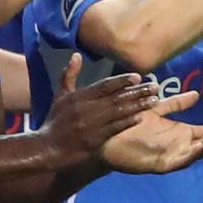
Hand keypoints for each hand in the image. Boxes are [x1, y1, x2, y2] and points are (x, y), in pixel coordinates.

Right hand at [38, 54, 160, 164]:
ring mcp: (91, 125)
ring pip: (118, 113)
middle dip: (137, 92)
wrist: (47, 148)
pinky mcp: (95, 140)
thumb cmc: (56, 121)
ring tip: (154, 101)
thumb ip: (69, 75)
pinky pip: (114, 129)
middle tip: (155, 87)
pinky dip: (128, 122)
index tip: (138, 76)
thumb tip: (76, 55)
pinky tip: (141, 117)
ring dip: (138, 106)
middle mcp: (86, 109)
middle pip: (116, 98)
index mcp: (79, 97)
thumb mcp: (60, 96)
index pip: (104, 86)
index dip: (121, 81)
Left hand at [101, 91, 202, 173]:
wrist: (106, 137)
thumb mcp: (156, 109)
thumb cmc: (129, 123)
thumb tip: (197, 95)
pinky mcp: (161, 165)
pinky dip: (192, 155)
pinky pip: (180, 162)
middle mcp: (179, 145)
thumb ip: (175, 103)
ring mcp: (171, 156)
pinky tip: (200, 146)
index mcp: (180, 133)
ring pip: (196, 153)